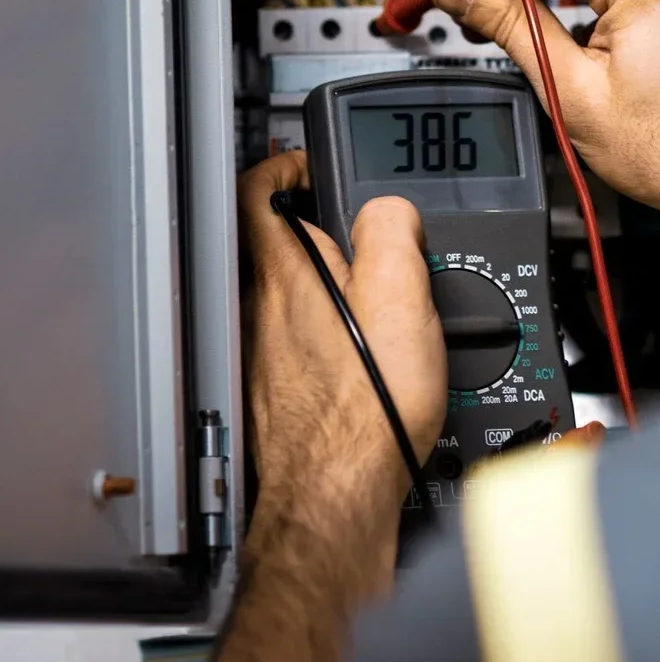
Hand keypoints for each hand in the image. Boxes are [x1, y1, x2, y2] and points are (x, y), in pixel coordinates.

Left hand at [220, 153, 446, 661]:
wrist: (339, 498)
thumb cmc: (366, 411)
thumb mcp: (399, 297)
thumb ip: (390, 232)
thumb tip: (388, 208)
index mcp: (288, 276)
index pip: (257, 191)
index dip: (282, 164)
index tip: (307, 162)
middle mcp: (263, 311)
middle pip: (272, 241)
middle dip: (312, 223)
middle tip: (354, 224)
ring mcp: (264, 354)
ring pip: (285, 292)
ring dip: (321, 277)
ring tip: (372, 287)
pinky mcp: (276, 393)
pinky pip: (295, 338)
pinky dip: (323, 327)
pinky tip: (361, 352)